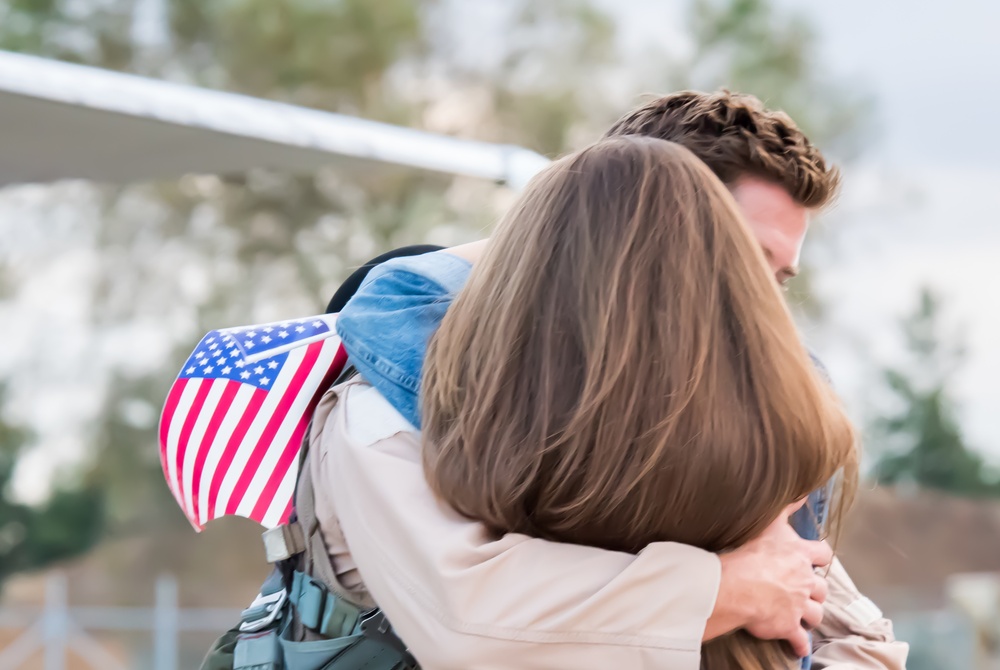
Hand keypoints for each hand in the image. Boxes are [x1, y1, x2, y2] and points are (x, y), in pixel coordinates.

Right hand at [704, 500, 831, 657]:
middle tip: (804, 590)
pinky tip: (798, 646)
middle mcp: (805, 581)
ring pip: (815, 614)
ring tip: (802, 615)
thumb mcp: (770, 523)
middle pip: (821, 588)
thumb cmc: (751, 553)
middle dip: (815, 590)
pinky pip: (799, 639)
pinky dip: (800, 643)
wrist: (738, 586)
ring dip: (810, 615)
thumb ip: (787, 507)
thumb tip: (802, 492)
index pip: (822, 554)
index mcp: (801, 556)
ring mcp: (799, 605)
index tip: (814, 559)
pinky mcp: (788, 625)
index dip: (819, 557)